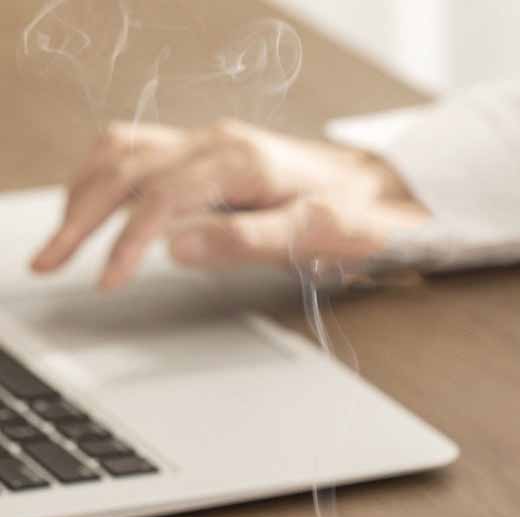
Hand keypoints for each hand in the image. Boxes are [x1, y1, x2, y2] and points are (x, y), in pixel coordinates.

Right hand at [31, 119, 427, 289]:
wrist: (381, 191)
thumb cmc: (357, 217)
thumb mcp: (315, 237)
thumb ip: (246, 241)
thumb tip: (175, 248)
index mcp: (241, 162)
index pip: (162, 197)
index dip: (127, 241)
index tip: (104, 281)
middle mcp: (216, 143)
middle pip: (127, 168)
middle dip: (81, 216)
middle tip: (48, 263)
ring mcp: (208, 145)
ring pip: (123, 153)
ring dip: (82, 194)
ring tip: (57, 242)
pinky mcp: (205, 155)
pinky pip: (138, 153)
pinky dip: (103, 179)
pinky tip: (90, 206)